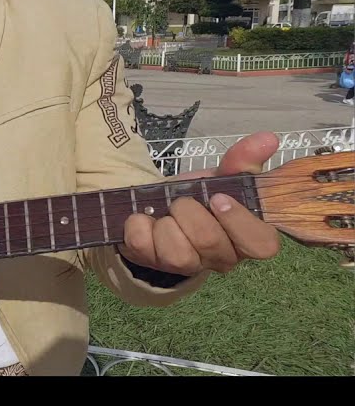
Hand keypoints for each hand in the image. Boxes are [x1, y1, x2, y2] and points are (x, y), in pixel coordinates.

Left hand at [119, 131, 281, 275]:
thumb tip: (268, 139)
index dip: (239, 221)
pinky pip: (142, 246)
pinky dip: (138, 224)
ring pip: (177, 254)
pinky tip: (143, 217)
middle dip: (189, 212)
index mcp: (247, 238)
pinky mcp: (152, 263)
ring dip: (165, 222)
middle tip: (182, 200)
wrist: (158, 204)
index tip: (218, 197)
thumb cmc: (199, 195)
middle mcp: (222, 258)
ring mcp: (187, 266)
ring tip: (165, 212)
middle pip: (210, 243)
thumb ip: (243, 160)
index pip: (261, 245)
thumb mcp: (221, 176)